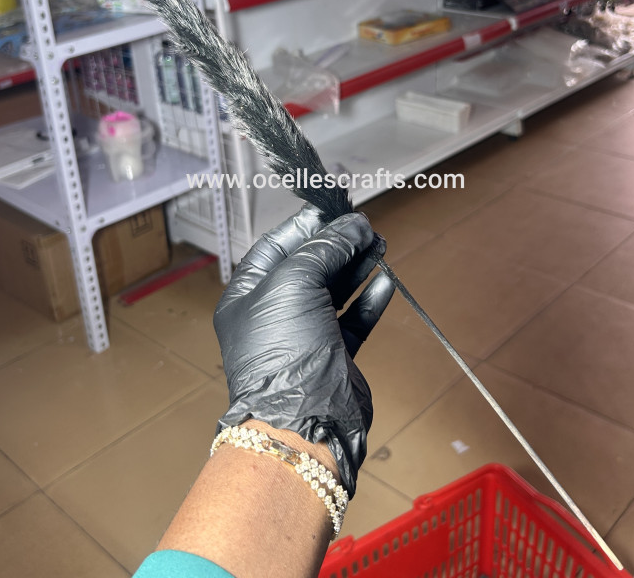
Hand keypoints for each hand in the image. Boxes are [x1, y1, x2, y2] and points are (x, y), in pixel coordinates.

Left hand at [214, 205, 394, 496]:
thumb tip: (353, 226)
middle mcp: (275, 314)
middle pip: (309, 266)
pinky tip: (384, 281)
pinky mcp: (334, 355)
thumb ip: (323, 249)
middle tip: (365, 227)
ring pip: (334, 290)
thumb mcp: (294, 283)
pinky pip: (353, 319)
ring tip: (379, 245)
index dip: (305, 226)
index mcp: (249, 295)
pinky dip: (368, 299)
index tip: (334, 209)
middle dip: (337, 244)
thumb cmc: (284, 350)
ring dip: (356, 266)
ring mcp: (305, 335)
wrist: (305, 423)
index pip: (276, 246)